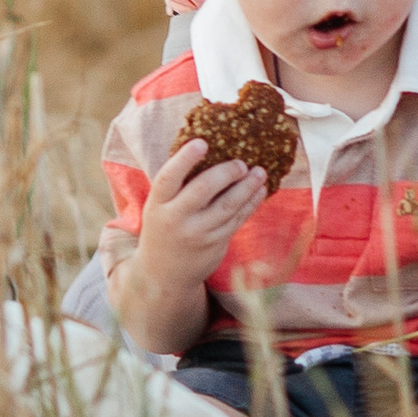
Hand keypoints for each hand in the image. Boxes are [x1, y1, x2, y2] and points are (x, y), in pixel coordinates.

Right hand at [114, 137, 270, 354]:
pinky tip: (259, 191)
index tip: (202, 143)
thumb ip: (177, 185)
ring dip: (247, 186)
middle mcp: (176, 219)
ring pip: (227, 205)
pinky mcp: (215, 244)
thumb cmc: (164, 227)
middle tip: (241, 162)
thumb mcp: (159, 207)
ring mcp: (197, 233)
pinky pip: (237, 219)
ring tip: (260, 172)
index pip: (168, 178)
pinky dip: (251, 203)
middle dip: (226, 172)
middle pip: (203, 189)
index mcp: (158, 204)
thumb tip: (209, 149)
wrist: (164, 274)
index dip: (184, 159)